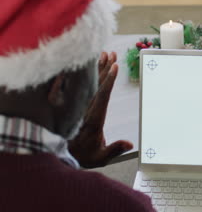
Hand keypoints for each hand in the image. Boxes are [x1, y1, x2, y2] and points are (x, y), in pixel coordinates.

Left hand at [68, 52, 132, 167]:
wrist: (60, 156)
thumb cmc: (83, 156)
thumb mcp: (100, 157)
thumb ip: (114, 150)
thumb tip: (130, 144)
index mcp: (93, 120)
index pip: (102, 96)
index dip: (109, 80)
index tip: (115, 66)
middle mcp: (85, 110)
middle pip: (96, 84)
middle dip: (104, 68)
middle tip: (111, 54)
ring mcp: (79, 106)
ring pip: (89, 83)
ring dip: (97, 68)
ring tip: (104, 54)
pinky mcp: (76, 105)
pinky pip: (81, 86)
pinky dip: (86, 74)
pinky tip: (90, 65)